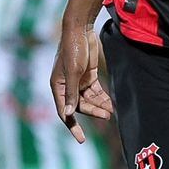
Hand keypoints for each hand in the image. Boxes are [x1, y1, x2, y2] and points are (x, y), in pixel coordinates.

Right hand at [52, 22, 112, 143]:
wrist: (80, 29)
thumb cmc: (73, 49)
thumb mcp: (73, 72)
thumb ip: (71, 94)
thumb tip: (67, 114)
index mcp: (57, 87)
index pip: (64, 112)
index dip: (73, 126)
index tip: (81, 140)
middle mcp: (66, 86)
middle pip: (80, 106)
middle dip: (93, 112)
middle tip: (107, 116)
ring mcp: (77, 81)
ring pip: (89, 99)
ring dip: (99, 105)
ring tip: (111, 111)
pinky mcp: (87, 76)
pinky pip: (95, 91)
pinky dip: (102, 97)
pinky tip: (111, 104)